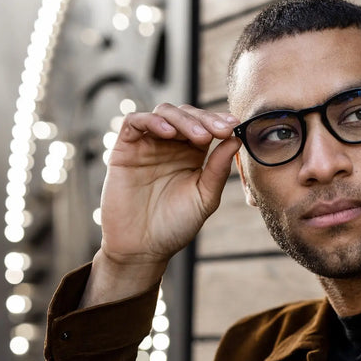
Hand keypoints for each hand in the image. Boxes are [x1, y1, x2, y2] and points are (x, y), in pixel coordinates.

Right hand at [81, 103, 240, 305]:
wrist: (143, 248)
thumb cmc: (176, 225)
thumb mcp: (205, 197)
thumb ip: (218, 170)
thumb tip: (235, 140)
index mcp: (192, 154)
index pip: (205, 125)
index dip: (218, 121)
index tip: (233, 126)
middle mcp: (170, 145)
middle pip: (186, 114)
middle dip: (204, 119)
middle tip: (219, 131)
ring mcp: (147, 145)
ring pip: (163, 112)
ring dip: (183, 119)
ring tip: (199, 136)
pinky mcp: (124, 150)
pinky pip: (133, 123)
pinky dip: (151, 121)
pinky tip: (168, 132)